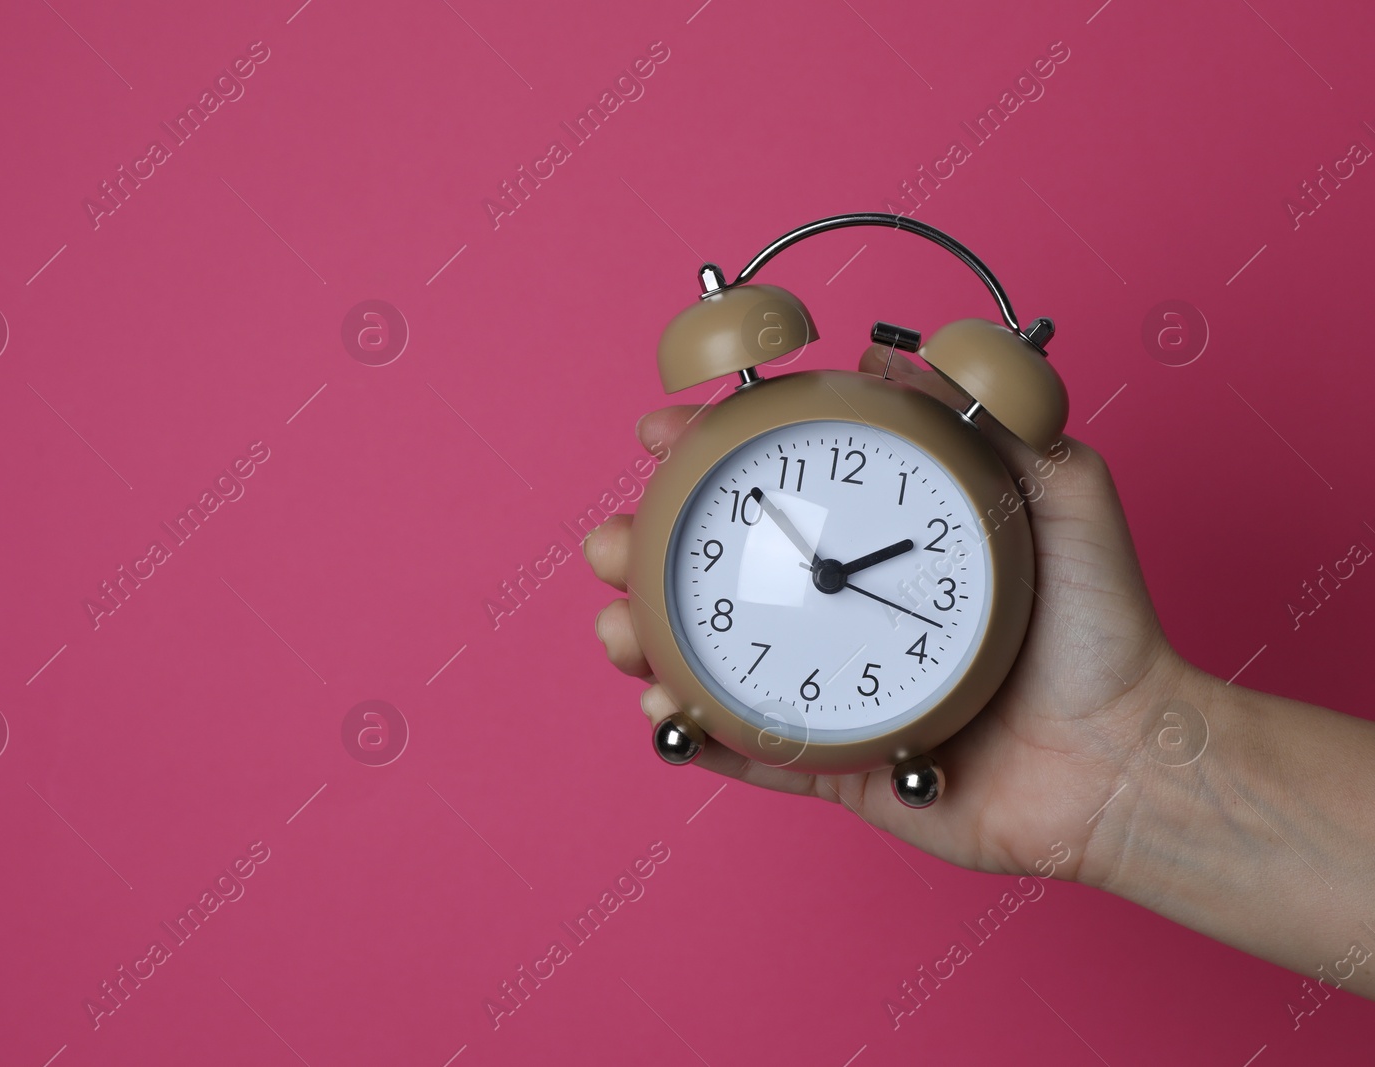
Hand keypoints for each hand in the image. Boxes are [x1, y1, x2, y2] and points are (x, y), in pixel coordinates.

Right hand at [586, 345, 1186, 887]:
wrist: (1127, 758)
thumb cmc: (1102, 628)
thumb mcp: (1063, 491)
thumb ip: (995, 412)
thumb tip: (893, 351)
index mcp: (882, 546)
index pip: (777, 487)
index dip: (706, 456)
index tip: (659, 432)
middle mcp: (845, 612)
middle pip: (720, 575)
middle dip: (642, 554)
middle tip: (611, 544)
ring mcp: (832, 687)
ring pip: (714, 662)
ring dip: (649, 644)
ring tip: (621, 633)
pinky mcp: (837, 762)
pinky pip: (751, 752)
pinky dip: (695, 737)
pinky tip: (661, 711)